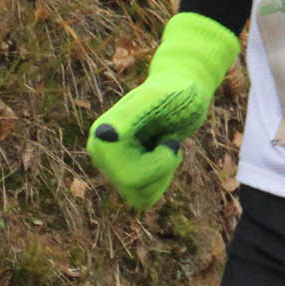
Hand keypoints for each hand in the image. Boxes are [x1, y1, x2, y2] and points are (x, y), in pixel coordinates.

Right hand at [86, 12, 238, 207]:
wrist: (184, 88)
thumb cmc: (176, 91)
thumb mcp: (159, 99)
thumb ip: (131, 114)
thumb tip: (104, 135)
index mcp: (103, 136)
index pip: (130, 177)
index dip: (160, 164)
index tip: (170, 139)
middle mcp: (100, 152)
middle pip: (135, 187)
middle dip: (161, 167)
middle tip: (169, 140)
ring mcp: (110, 164)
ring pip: (140, 196)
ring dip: (161, 173)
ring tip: (163, 144)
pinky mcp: (122, 172)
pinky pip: (143, 197)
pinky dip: (160, 179)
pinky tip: (160, 154)